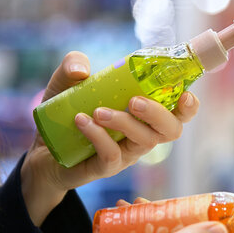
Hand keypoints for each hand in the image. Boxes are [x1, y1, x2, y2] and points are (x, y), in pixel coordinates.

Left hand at [21, 52, 199, 225]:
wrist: (44, 150)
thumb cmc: (66, 113)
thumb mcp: (66, 82)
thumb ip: (73, 65)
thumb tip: (82, 71)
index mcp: (144, 114)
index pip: (179, 113)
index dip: (189, 107)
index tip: (185, 95)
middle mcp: (142, 135)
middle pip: (172, 130)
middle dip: (158, 114)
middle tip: (134, 101)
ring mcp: (127, 154)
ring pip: (145, 142)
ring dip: (125, 123)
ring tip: (98, 111)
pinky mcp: (106, 168)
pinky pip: (112, 155)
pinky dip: (99, 136)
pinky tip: (82, 121)